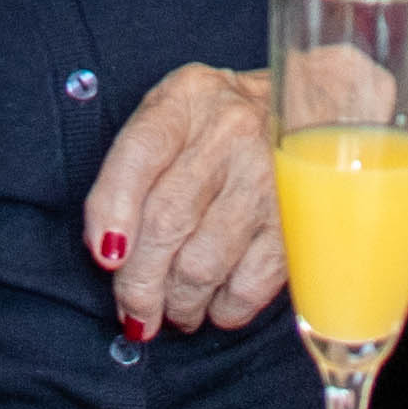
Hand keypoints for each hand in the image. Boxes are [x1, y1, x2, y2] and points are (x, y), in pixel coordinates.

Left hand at [82, 67, 282, 334]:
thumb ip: (130, 170)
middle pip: (166, 221)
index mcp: (187, 98)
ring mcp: (269, 177)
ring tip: (173, 309)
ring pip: (202, 264)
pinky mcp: (298, 222)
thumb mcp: (169, 117)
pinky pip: (248, 286)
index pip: (139, 153)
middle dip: (139, 283)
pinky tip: (214, 303)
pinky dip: (223, 309)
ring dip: (179, 303)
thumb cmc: (217, 128)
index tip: (105, 258)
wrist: (303, 118)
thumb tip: (107, 249)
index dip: (112, 209)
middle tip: (134, 310)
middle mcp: (230, 132)